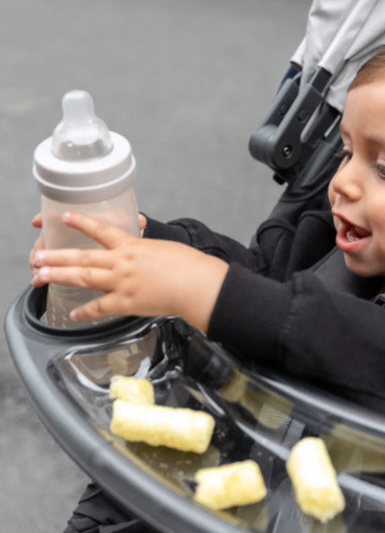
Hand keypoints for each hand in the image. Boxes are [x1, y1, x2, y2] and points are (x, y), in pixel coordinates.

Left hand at [30, 211, 227, 330]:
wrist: (197, 284)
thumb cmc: (188, 265)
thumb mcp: (164, 247)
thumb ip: (146, 248)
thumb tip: (142, 247)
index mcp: (133, 246)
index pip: (101, 230)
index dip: (81, 223)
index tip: (65, 218)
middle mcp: (123, 263)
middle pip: (83, 257)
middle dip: (57, 256)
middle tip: (38, 255)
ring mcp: (122, 283)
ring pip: (84, 278)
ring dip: (60, 277)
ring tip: (42, 276)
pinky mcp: (127, 303)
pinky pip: (100, 308)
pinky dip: (85, 312)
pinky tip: (74, 314)